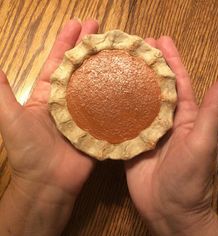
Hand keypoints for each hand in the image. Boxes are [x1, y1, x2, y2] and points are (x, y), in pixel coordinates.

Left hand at [0, 19, 97, 234]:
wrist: (48, 183)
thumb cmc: (29, 152)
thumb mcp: (11, 118)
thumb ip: (3, 93)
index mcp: (50, 95)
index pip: (59, 62)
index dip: (66, 42)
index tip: (77, 24)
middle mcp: (69, 101)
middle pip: (81, 68)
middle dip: (89, 47)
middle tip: (101, 29)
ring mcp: (86, 113)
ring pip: (98, 85)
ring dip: (106, 66)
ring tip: (116, 49)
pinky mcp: (99, 127)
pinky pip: (109, 107)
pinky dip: (118, 95)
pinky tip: (128, 82)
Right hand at [126, 37, 217, 234]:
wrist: (169, 210)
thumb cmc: (191, 180)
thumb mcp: (204, 143)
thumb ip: (213, 111)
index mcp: (185, 116)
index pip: (177, 81)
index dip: (170, 60)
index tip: (160, 41)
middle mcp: (165, 120)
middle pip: (155, 87)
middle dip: (147, 66)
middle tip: (136, 47)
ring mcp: (147, 131)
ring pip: (138, 101)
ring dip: (131, 83)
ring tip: (119, 65)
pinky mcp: (132, 142)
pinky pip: (123, 121)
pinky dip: (116, 108)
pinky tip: (107, 96)